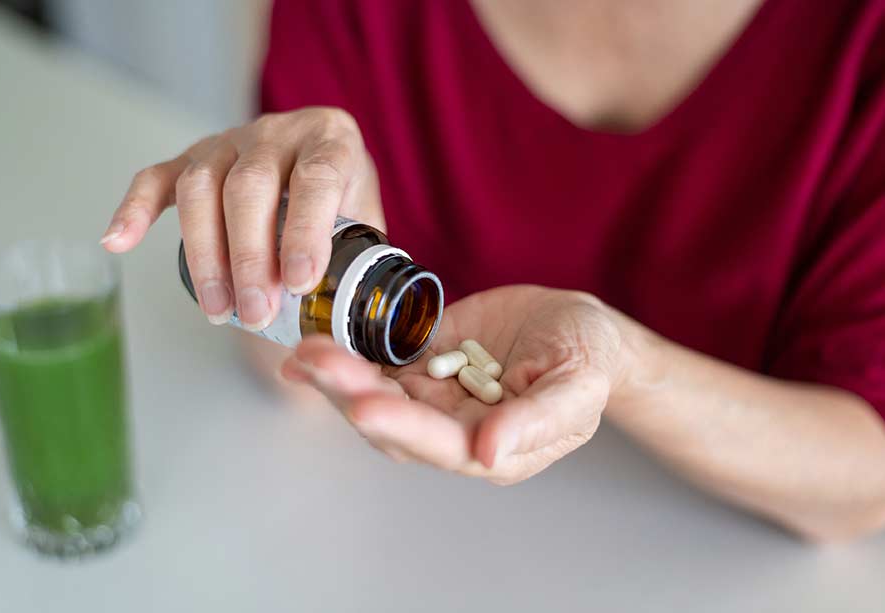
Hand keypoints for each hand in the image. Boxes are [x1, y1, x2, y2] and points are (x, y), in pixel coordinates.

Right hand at [101, 107, 382, 327]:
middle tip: (256, 313)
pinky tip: (118, 241)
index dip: (305, 231)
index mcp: (332, 140)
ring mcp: (230, 141)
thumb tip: (354, 331)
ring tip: (218, 311)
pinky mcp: (193, 156)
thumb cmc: (345, 201)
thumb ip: (364, 262)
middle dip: (250, 257)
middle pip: (250, 187)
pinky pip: (157, 176)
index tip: (299, 283)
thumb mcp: (369, 221)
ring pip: (202, 186)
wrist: (323, 159)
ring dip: (205, 253)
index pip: (316, 179)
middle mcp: (279, 132)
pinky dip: (134, 208)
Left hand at [281, 285, 630, 484]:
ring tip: (306, 350)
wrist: (578, 324)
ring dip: (338, 376)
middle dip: (351, 392)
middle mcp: (454, 426)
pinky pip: (377, 363)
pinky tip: (308, 351)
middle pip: (393, 421)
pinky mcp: (422, 361)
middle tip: (317, 360)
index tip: (365, 404)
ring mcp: (434, 394)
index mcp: (494, 443)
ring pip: (376, 393)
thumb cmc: (590, 358)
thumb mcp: (578, 384)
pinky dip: (343, 359)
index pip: (440, 442)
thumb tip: (490, 452)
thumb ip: (538, 419)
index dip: (402, 425)